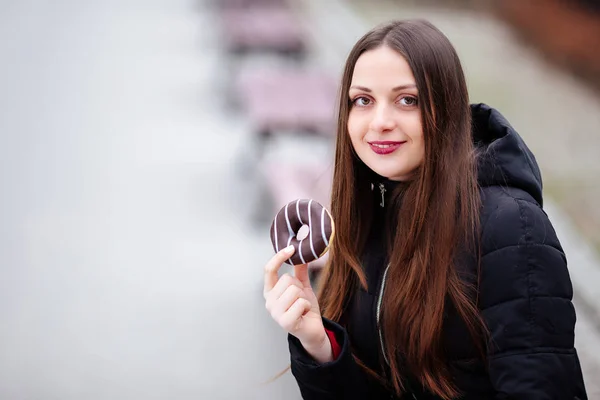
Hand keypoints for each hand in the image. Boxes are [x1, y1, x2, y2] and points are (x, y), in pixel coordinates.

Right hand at [263, 245, 331, 362]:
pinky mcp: (284, 322)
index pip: (268, 270)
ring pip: (294, 290)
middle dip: (299, 287)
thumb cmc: (305, 309)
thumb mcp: (303, 286)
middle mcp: (269, 302)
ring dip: (304, 298)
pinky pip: (300, 303)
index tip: (291, 248)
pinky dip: (306, 306)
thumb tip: (300, 253)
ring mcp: (275, 313)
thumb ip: (299, 271)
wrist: (313, 329)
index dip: (278, 257)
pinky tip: (304, 314)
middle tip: (301, 299)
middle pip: (287, 279)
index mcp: (270, 292)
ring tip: (302, 307)